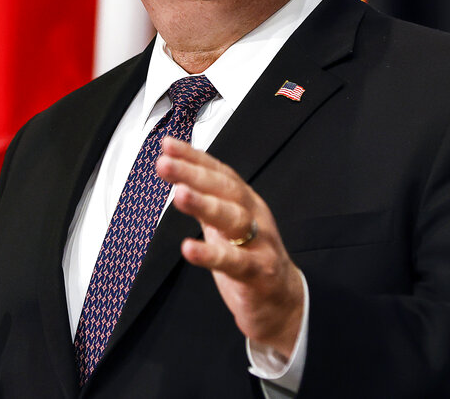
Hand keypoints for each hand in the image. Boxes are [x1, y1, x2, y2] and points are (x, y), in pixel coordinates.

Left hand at [157, 137, 303, 356]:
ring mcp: (261, 244)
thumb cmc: (251, 260)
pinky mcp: (261, 273)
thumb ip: (207, 203)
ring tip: (179, 195)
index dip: (194, 157)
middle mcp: (255, 216)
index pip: (219, 173)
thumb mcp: (228, 227)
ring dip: (205, 205)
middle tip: (164, 164)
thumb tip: (179, 179)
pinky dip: (211, 254)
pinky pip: (235, 262)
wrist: (285, 305)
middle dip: (194, 174)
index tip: (167, 145)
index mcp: (246, 203)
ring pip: (234, 219)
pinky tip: (189, 248)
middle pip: (226, 189)